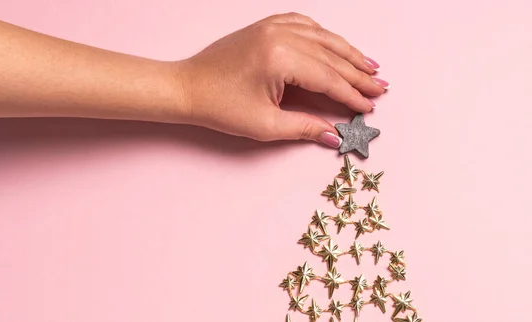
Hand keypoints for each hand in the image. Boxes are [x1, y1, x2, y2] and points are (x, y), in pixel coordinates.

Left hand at [177, 12, 388, 147]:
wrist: (187, 87)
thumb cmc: (219, 107)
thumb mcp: (265, 125)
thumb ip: (305, 127)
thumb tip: (335, 135)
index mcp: (281, 58)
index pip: (328, 78)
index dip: (352, 94)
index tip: (369, 105)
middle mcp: (280, 35)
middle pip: (330, 56)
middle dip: (357, 73)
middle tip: (380, 87)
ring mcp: (272, 26)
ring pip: (322, 37)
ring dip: (347, 52)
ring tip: (369, 66)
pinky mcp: (265, 26)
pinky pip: (303, 24)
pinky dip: (323, 35)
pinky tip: (335, 45)